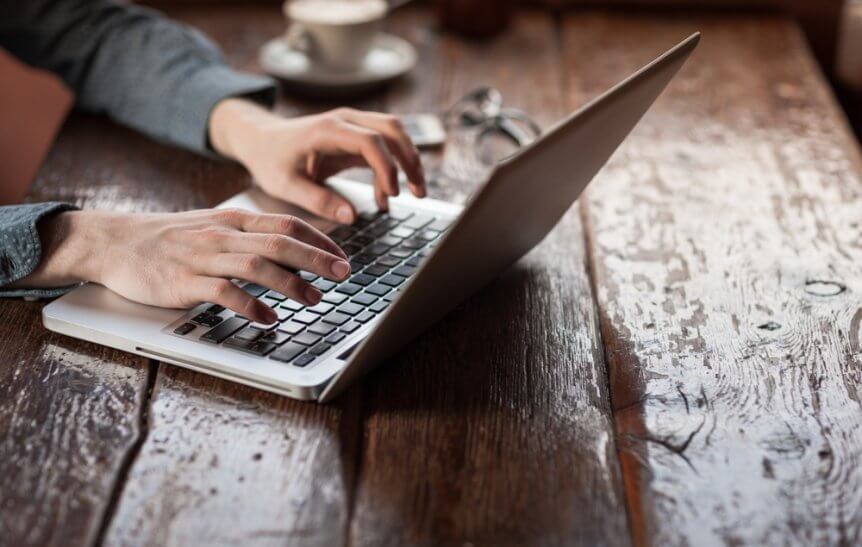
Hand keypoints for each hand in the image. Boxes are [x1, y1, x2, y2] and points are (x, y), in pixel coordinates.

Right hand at [13, 209, 349, 323]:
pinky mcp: (184, 282)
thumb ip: (249, 236)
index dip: (319, 239)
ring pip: (256, 265)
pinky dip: (250, 305)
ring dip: (291, 283)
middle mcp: (223, 235)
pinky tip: (269, 318)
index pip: (286, 223)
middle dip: (316, 258)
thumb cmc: (169, 239)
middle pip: (280, 242)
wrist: (114, 242)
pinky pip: (223, 292)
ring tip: (314, 299)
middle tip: (343, 274)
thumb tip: (290, 247)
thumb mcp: (213, 227)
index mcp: (233, 221)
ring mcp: (203, 258)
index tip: (342, 256)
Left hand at [209, 99, 425, 223]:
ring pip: (394, 132)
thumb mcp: (285, 186)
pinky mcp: (354, 135)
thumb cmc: (269, 160)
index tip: (392, 194)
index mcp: (327, 130)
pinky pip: (383, 145)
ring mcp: (352, 124)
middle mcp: (344, 120)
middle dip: (410, 160)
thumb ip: (318, 200)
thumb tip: (351, 216)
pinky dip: (392, 167)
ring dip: (408, 161)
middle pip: (392, 128)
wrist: (258, 139)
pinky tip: (386, 197)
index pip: (370, 141)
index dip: (386, 166)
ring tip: (415, 194)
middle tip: (418, 192)